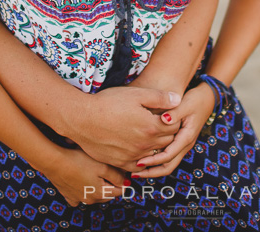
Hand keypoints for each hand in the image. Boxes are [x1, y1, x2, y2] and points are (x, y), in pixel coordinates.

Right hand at [41, 147, 127, 206]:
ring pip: (94, 195)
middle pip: (107, 194)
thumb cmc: (79, 161)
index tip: (123, 172)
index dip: (123, 181)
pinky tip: (82, 180)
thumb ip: (116, 176)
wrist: (54, 162)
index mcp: (100, 193)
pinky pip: (80, 196)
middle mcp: (90, 199)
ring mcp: (78, 199)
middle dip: (111, 185)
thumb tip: (126, 184)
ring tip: (96, 173)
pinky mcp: (69, 196)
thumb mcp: (102, 166)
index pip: (119, 191)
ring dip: (98, 187)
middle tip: (111, 170)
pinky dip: (84, 190)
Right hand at [67, 86, 181, 170]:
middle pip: (166, 142)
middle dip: (167, 133)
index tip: (167, 114)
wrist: (82, 119)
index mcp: (151, 127)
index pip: (174, 127)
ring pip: (154, 155)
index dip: (173, 119)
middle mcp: (145, 145)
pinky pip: (138, 166)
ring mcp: (133, 156)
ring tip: (149, 135)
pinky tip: (138, 150)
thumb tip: (177, 100)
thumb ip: (160, 97)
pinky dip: (142, 160)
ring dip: (155, 147)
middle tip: (161, 124)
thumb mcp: (136, 94)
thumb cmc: (108, 103)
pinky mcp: (120, 163)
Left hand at [130, 81, 216, 178]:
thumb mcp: (186, 104)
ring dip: (153, 169)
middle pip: (168, 166)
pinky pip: (168, 156)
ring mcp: (183, 144)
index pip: (168, 155)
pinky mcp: (179, 142)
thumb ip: (174, 112)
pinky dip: (156, 161)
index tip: (138, 162)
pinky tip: (145, 158)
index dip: (153, 161)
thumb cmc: (196, 100)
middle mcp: (185, 144)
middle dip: (152, 172)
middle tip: (134, 173)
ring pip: (168, 163)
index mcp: (186, 137)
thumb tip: (163, 120)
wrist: (207, 98)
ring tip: (136, 170)